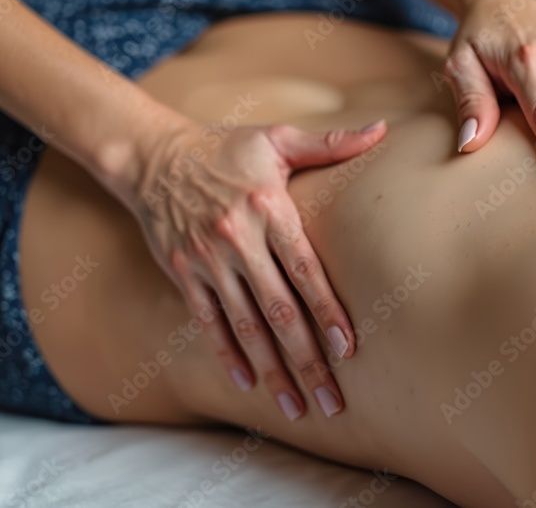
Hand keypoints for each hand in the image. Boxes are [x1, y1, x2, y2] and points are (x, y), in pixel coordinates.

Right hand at [129, 116, 387, 419]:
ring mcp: (207, 260)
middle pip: (279, 310)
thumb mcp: (276, 138)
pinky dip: (227, 354)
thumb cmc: (225, 147)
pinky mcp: (184, 273)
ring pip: (245, 325)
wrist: (152, 155)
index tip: (348, 347)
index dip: (327, 310)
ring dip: (272, 369)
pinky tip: (248, 383)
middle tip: (332, 400)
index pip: (305, 269)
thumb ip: (330, 143)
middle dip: (307, 359)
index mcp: (268, 208)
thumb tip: (383, 129)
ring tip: (296, 406)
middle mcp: (238, 239)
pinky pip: (208, 322)